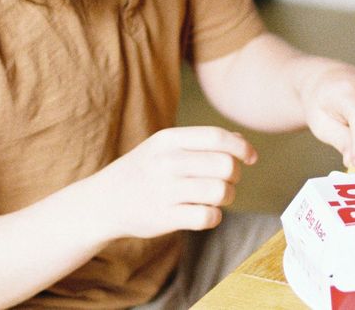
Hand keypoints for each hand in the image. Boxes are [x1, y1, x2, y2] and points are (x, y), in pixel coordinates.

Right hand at [91, 126, 256, 239]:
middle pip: (225, 166)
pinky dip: (214, 217)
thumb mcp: (164, 146)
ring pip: (220, 192)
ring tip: (216, 198)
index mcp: (168, 139)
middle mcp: (166, 162)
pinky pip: (207, 217)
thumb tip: (240, 139)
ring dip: (226, 197)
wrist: (103, 201)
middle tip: (226, 181)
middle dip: (235, 175)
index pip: (217, 137)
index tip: (251, 157)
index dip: (241, 147)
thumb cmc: (143, 170)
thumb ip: (201, 141)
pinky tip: (206, 213)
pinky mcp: (164, 217)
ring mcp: (164, 190)